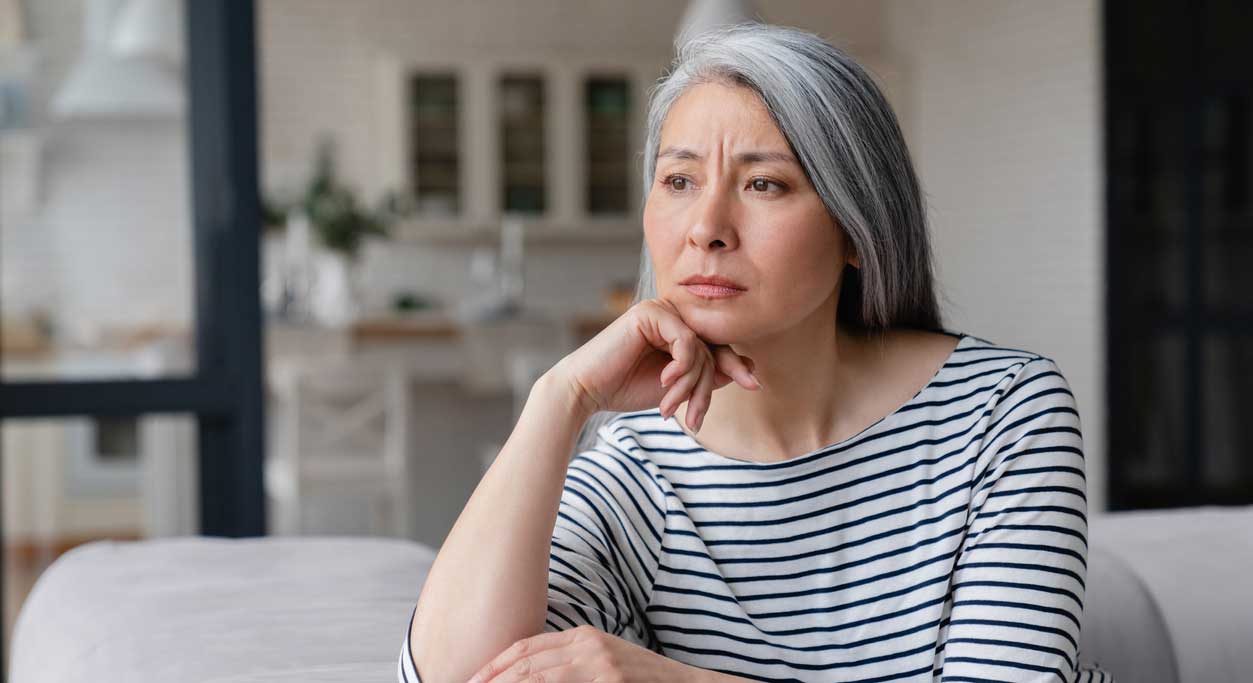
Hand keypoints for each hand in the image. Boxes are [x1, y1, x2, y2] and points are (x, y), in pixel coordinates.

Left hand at [464, 624, 700, 682]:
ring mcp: (601, 666)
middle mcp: (589, 646)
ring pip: (539, 679)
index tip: (471, 680)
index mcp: (584, 635)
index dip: (494, 665)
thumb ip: (570, 663)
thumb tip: (527, 675)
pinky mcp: (611, 681)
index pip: (526, 646)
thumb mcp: (604, 661)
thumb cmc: (643, 681)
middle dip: (492, 681)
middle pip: (526, 664)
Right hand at [548, 298, 760, 431]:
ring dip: (690, 384)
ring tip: (670, 405)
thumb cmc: (626, 388)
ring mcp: (661, 310)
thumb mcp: (677, 387)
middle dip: (704, 388)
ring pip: (700, 348)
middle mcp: (672, 315)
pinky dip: (681, 366)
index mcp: (678, 330)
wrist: (587, 391)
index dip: (735, 366)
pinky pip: (686, 340)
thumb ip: (708, 375)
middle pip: (711, 349)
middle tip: (693, 417)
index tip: (755, 385)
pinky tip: (663, 382)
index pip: (717, 346)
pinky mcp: (650, 312)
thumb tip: (749, 367)